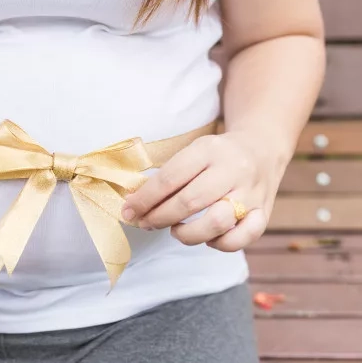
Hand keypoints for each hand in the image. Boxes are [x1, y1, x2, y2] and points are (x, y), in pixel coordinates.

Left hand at [122, 130, 289, 251]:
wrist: (262, 148)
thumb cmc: (216, 155)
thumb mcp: (193, 151)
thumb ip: (168, 176)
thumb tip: (135, 204)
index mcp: (208, 150)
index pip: (170, 178)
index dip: (145, 199)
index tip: (128, 211)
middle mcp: (232, 170)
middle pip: (190, 202)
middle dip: (160, 217)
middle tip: (145, 223)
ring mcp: (251, 193)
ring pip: (217, 222)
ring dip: (188, 234)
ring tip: (176, 231)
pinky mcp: (264, 212)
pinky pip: (242, 238)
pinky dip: (220, 244)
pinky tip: (207, 238)